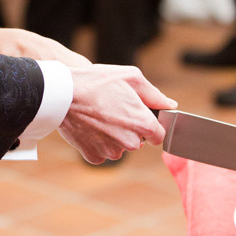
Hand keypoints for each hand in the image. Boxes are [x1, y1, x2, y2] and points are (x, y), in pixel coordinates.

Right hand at [58, 64, 176, 163]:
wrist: (64, 94)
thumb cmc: (98, 82)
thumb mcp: (131, 78)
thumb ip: (154, 95)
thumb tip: (170, 105)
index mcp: (142, 123)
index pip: (159, 135)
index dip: (151, 125)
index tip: (139, 115)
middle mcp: (130, 143)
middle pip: (138, 141)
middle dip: (131, 128)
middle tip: (115, 109)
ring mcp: (111, 152)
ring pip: (120, 147)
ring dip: (114, 136)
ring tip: (100, 115)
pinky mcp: (94, 157)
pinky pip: (102, 153)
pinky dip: (98, 142)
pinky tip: (91, 126)